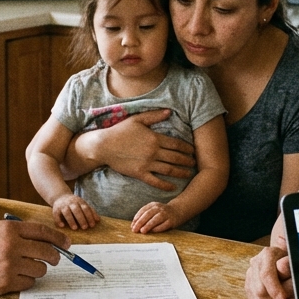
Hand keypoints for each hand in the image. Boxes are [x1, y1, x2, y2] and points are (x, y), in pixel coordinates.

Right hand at [0, 220, 68, 294]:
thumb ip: (18, 232)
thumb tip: (45, 240)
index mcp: (10, 229)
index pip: (42, 232)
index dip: (58, 238)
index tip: (67, 243)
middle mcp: (11, 246)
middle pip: (46, 252)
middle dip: (54, 257)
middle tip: (54, 259)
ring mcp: (9, 265)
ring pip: (40, 269)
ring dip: (38, 269)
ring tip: (27, 268)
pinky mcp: (6, 282)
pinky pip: (29, 283)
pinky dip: (27, 281)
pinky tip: (17, 277)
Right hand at [51, 194, 98, 229]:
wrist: (60, 196)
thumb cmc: (74, 203)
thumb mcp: (83, 204)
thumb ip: (90, 211)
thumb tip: (98, 220)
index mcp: (79, 201)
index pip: (85, 208)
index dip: (89, 216)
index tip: (92, 225)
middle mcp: (71, 203)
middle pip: (76, 210)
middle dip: (81, 218)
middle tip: (85, 227)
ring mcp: (63, 205)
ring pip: (66, 212)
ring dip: (71, 220)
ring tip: (75, 228)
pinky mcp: (55, 209)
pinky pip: (56, 214)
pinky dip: (58, 220)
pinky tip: (62, 226)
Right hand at [79, 108, 195, 191]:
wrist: (104, 146)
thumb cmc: (120, 131)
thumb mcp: (137, 119)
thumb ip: (154, 115)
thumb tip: (169, 111)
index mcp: (154, 138)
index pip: (176, 144)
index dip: (187, 148)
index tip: (193, 150)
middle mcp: (153, 152)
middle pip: (176, 157)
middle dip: (187, 160)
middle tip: (195, 163)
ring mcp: (147, 164)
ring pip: (169, 170)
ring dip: (181, 172)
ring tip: (189, 173)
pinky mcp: (139, 173)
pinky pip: (155, 181)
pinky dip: (165, 185)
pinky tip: (173, 187)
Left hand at [131, 201, 181, 232]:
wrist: (178, 210)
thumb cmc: (162, 213)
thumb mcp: (153, 210)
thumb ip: (144, 216)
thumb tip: (134, 225)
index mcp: (153, 205)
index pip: (143, 211)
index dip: (137, 218)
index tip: (132, 225)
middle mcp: (159, 208)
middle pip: (148, 214)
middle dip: (140, 222)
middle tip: (135, 229)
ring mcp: (166, 214)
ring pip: (155, 219)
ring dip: (148, 225)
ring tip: (142, 231)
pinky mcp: (171, 221)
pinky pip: (164, 225)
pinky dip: (158, 228)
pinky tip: (152, 231)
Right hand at [245, 239, 294, 298]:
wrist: (287, 260)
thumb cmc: (293, 262)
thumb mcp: (295, 262)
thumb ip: (289, 265)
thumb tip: (282, 266)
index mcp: (268, 254)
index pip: (266, 275)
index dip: (274, 290)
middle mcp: (256, 262)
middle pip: (260, 290)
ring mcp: (250, 274)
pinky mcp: (249, 285)